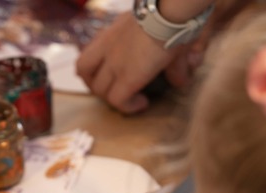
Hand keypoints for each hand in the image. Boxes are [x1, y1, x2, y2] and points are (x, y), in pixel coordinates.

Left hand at [76, 0, 255, 113]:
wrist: (169, 13)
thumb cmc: (171, 16)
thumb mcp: (165, 35)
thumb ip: (172, 60)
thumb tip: (181, 80)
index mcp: (113, 32)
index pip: (89, 53)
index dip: (93, 68)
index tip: (107, 74)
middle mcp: (107, 46)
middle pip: (84, 71)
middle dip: (95, 85)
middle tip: (112, 91)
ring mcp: (114, 63)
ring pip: (98, 89)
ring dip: (111, 98)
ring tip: (128, 100)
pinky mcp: (126, 78)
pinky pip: (117, 101)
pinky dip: (127, 106)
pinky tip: (142, 103)